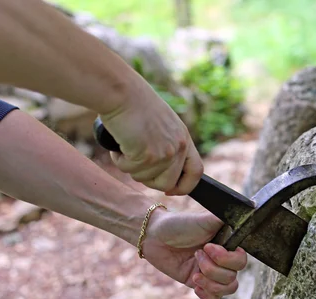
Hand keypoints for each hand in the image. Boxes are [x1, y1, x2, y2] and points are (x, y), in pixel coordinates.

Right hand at [100, 79, 202, 194]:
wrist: (121, 91)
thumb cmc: (134, 104)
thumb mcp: (162, 125)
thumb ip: (167, 145)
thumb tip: (161, 171)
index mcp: (184, 138)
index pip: (196, 172)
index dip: (185, 186)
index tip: (171, 191)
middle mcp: (178, 146)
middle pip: (167, 183)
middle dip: (148, 179)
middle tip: (134, 162)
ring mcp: (165, 152)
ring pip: (146, 179)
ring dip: (131, 167)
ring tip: (126, 145)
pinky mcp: (147, 155)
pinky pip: (129, 170)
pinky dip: (119, 160)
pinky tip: (119, 142)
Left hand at [142, 209, 246, 298]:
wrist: (155, 236)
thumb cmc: (179, 224)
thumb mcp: (204, 219)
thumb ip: (224, 220)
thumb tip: (244, 213)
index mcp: (227, 245)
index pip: (241, 261)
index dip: (228, 259)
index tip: (209, 247)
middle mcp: (222, 260)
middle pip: (233, 278)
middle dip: (213, 269)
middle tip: (196, 253)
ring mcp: (211, 273)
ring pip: (225, 290)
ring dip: (209, 281)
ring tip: (194, 270)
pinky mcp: (198, 283)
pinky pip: (213, 298)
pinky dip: (206, 294)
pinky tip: (195, 285)